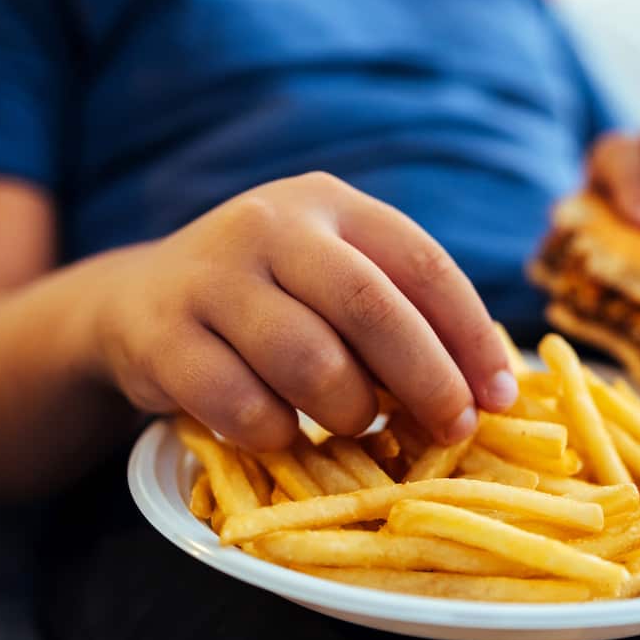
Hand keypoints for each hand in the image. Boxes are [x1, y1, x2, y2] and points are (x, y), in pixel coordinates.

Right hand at [90, 172, 516, 450]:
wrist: (138, 301)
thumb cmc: (272, 303)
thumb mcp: (335, 283)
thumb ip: (402, 319)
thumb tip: (487, 394)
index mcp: (332, 204)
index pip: (424, 265)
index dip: (473, 336)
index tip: (501, 397)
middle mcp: (271, 225)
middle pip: (371, 308)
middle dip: (428, 380)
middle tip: (453, 430)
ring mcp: (211, 276)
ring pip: (310, 362)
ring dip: (350, 413)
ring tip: (355, 425)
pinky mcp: (161, 335)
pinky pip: (243, 406)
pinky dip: (279, 435)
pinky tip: (283, 434)